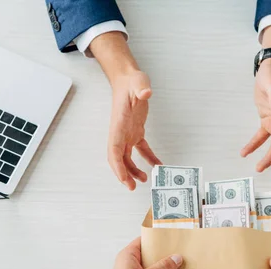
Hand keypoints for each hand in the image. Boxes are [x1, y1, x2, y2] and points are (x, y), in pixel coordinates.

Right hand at [89, 31, 161, 190]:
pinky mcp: (135, 132)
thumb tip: (145, 93)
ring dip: (133, 170)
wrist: (129, 80)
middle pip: (118, 159)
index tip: (123, 178)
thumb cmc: (131, 82)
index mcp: (118, 125)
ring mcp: (127, 134)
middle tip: (131, 187)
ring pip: (127, 158)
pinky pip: (140, 150)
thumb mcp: (138, 83)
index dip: (117, 166)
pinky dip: (148, 159)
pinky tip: (156, 165)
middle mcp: (120, 132)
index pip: (114, 151)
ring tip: (143, 179)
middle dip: (123, 174)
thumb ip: (141, 88)